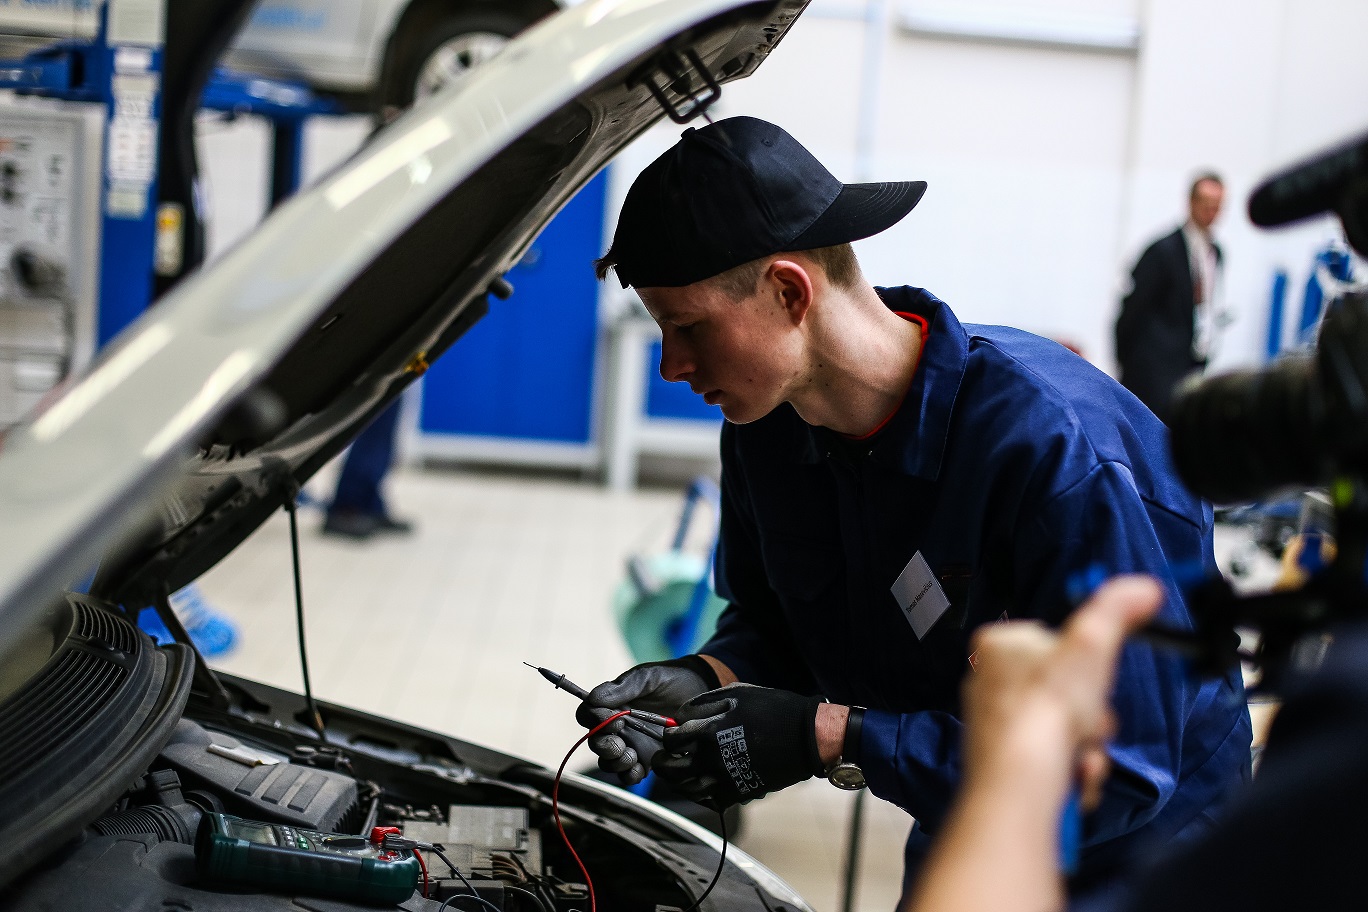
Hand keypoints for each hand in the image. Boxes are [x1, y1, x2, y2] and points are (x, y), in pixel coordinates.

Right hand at [576, 656, 719, 784]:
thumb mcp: (647, 678)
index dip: (594, 721)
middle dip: (604, 747)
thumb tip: (593, 698)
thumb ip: (622, 687)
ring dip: (616, 762)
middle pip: (595, 743)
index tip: (616, 719)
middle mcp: (618, 726)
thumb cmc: (672, 680)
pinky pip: (630, 774)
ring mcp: (632, 743)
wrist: (702, 691)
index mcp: (612, 705)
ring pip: (609, 762)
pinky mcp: (648, 759)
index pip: (587, 716)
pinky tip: (642, 767)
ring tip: (633, 755)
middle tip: (621, 743)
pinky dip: (630, 774)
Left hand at [652, 684, 824, 808]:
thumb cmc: (772, 709)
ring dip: (677, 781)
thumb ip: (704, 703)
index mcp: (708, 731)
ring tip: (677, 773)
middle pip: (670, 768)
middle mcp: (711, 759)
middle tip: (663, 758)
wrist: (806, 737)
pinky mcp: (738, 792)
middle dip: (662, 762)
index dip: (667, 737)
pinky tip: (701, 783)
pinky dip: (700, 793)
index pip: (671, 739)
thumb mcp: (736, 693)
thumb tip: (681, 714)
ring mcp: (724, 779)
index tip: (672, 735)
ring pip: (686, 788)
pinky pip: (709, 799)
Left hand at [904, 576, 1163, 911]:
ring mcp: (992, 722)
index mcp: (996, 644)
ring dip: (1086, 745)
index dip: (1083, 664)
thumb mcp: (1092, 643)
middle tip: (1092, 723)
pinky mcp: (1002, 759)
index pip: (1052, 641)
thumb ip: (1116, 610)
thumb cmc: (1048, 708)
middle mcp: (985, 681)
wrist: (1023, 776)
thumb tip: (1144, 588)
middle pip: (1061, 689)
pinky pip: (1049, 757)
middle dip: (1090, 714)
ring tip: (1084, 754)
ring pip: (1059, 726)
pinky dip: (1070, 769)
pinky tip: (1075, 774)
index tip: (1093, 678)